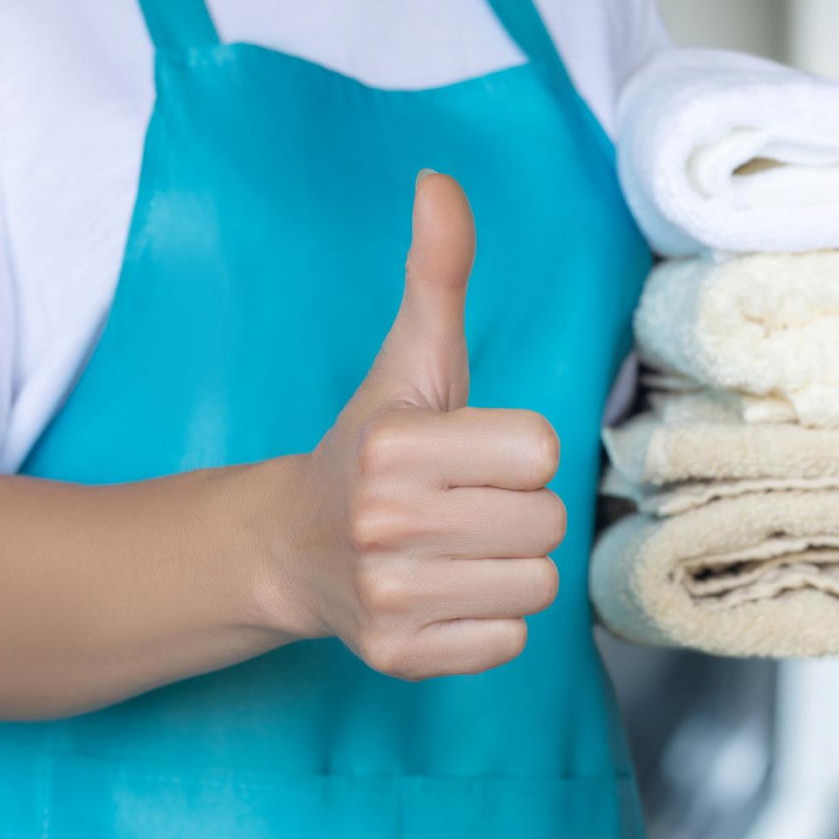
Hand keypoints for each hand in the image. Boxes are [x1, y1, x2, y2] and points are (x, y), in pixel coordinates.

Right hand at [269, 171, 563, 679]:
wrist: (290, 548)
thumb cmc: (373, 446)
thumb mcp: (409, 358)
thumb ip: (437, 272)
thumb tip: (439, 181)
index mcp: (395, 446)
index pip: (541, 450)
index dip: (514, 450)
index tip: (467, 453)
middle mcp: (383, 524)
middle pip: (548, 522)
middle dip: (516, 510)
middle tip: (461, 505)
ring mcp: (387, 597)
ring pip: (537, 584)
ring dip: (508, 566)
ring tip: (454, 549)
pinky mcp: (397, 658)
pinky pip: (511, 642)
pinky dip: (489, 622)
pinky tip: (443, 594)